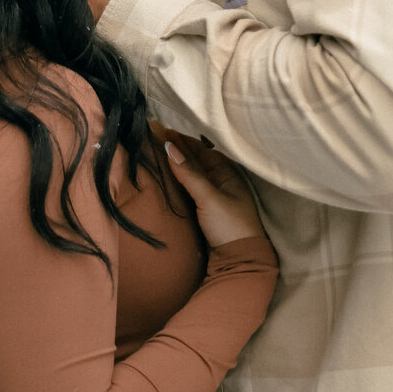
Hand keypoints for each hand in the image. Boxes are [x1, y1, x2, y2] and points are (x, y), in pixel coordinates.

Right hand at [160, 133, 268, 249]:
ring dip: (175, 164)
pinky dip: (177, 180)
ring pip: (190, 174)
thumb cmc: (231, 225)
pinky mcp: (204, 211)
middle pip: (195, 160)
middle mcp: (220, 181)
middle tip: (152, 137)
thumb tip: (169, 147)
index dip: (182, 140)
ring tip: (154, 152)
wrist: (239, 261)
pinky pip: (188, 189)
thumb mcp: (209, 197)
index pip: (201, 149)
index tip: (161, 130)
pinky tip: (165, 177)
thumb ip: (190, 173)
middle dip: (176, 149)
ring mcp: (212, 197)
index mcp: (227, 173)